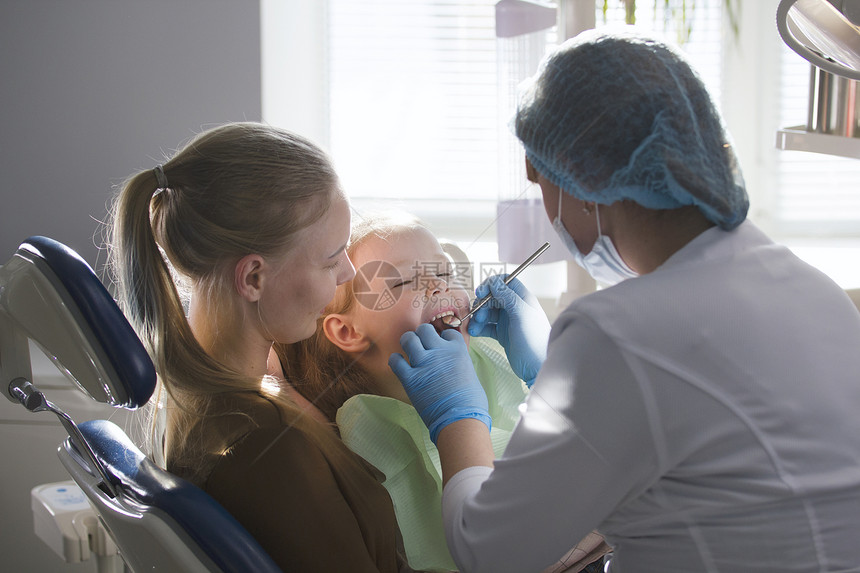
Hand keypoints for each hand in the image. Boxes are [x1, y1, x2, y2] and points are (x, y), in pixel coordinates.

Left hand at [389, 324, 490, 443]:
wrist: (460, 419)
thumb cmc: (471, 402)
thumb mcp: (470, 373)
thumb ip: (459, 362)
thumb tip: (453, 363)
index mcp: (457, 350)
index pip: (447, 332)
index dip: (442, 337)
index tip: (440, 344)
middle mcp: (439, 352)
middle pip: (424, 329)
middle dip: (422, 335)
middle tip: (422, 344)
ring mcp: (423, 364)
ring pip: (408, 339)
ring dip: (407, 343)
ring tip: (409, 350)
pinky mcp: (410, 378)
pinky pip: (395, 361)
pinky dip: (395, 361)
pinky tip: (400, 365)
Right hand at [466, 275, 549, 386]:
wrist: (537, 367)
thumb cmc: (534, 339)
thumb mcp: (521, 314)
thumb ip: (507, 296)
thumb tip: (493, 281)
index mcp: (522, 298)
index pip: (504, 282)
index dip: (490, 285)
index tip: (480, 293)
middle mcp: (514, 307)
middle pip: (492, 297)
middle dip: (482, 305)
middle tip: (478, 317)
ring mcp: (508, 321)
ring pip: (487, 312)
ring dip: (478, 317)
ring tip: (473, 328)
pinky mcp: (502, 334)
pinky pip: (487, 326)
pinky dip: (479, 328)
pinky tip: (474, 333)